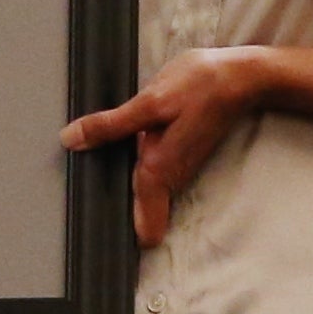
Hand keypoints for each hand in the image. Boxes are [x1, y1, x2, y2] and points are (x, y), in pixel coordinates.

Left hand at [65, 47, 288, 245]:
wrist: (241, 77)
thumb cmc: (199, 87)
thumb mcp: (150, 102)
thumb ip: (111, 125)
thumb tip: (71, 139)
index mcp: (159, 172)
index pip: (145, 230)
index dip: (122, 235)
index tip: (97, 235)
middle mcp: (170, 179)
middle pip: (140, 215)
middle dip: (116, 213)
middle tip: (83, 202)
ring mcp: (177, 170)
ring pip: (145, 196)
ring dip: (123, 189)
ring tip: (92, 172)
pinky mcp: (180, 156)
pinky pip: (152, 176)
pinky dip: (135, 170)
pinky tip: (118, 151)